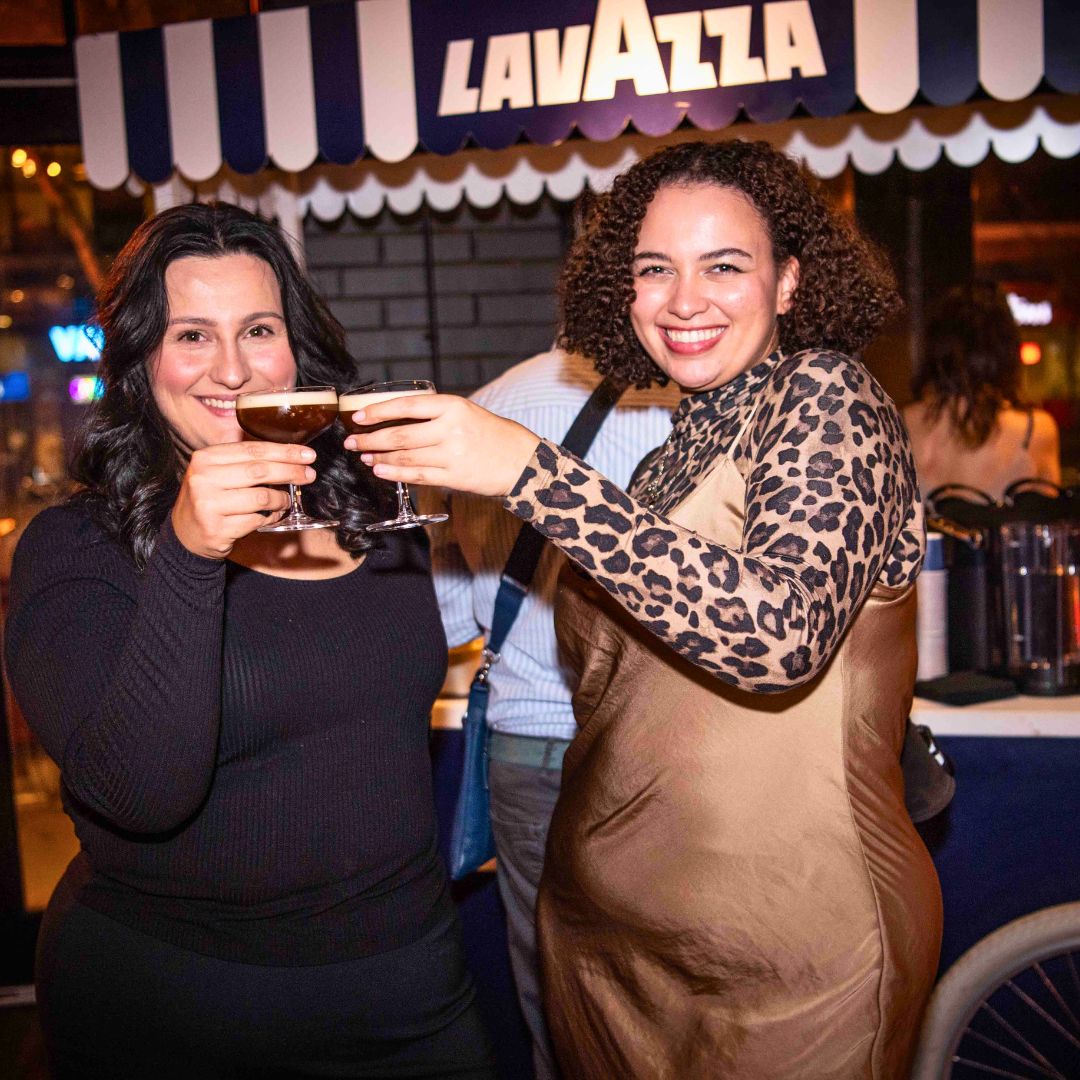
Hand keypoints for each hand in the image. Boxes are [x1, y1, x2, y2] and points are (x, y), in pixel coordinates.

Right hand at [171, 441, 316, 559]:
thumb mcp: (217, 472)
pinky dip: (271, 517)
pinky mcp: (217, 528)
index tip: (307, 454)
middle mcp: (203, 478)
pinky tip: (272, 516)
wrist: (185, 534)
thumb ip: (245, 462)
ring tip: (286, 500)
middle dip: (291, 472)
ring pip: (262, 497)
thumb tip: (290, 456)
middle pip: (260, 471)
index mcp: (205, 458)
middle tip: (309, 475)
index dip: (284, 451)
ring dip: (281, 499)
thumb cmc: (210, 499)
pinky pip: (257, 520)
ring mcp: (208, 504)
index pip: (253, 450)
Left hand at [343, 394, 539, 497]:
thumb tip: (396, 419)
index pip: (407, 405)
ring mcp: (452, 454)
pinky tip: (380, 470)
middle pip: (400, 433)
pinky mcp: (453, 476)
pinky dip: (395, 473)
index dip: (378, 411)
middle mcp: (451, 428)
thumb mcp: (466, 413)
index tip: (359, 416)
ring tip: (364, 456)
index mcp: (453, 406)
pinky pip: (416, 475)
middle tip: (352, 441)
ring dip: (379, 456)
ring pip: (405, 456)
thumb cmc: (493, 435)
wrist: (522, 461)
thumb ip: (436, 414)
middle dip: (370, 438)